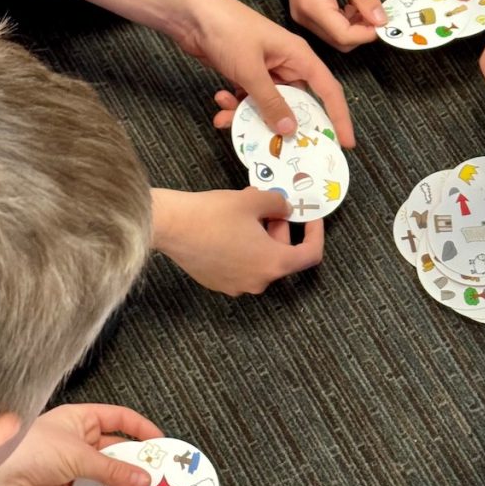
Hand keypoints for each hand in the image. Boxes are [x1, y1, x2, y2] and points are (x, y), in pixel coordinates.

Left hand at [0, 405, 161, 485]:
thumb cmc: (22, 450)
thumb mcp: (77, 454)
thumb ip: (112, 468)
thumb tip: (141, 477)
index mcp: (80, 419)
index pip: (120, 419)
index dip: (141, 429)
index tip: (160, 444)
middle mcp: (76, 442)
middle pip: (116, 452)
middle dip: (135, 464)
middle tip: (156, 474)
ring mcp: (71, 468)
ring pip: (107, 476)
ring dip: (122, 485)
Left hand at [57, 0, 354, 147]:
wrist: (189, 12)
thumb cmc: (226, 30)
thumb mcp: (250, 70)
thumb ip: (271, 101)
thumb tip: (290, 129)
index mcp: (298, 56)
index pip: (328, 90)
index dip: (339, 117)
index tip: (344, 143)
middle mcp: (286, 63)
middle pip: (296, 102)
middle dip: (283, 122)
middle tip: (276, 145)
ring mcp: (265, 68)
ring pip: (268, 104)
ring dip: (250, 116)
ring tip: (228, 120)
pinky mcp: (245, 72)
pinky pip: (249, 98)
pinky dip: (236, 106)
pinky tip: (219, 104)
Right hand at [152, 188, 324, 295]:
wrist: (169, 226)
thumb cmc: (212, 214)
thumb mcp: (255, 200)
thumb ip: (279, 204)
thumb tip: (285, 208)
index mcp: (272, 263)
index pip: (310, 255)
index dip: (315, 233)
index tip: (310, 217)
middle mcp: (257, 281)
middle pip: (283, 256)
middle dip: (281, 229)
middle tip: (271, 207)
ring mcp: (237, 286)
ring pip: (262, 260)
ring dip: (262, 237)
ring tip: (248, 213)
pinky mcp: (219, 283)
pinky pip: (242, 266)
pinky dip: (245, 248)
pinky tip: (230, 227)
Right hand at [283, 0, 386, 51]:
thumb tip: (381, 20)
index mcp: (313, 6)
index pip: (344, 36)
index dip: (367, 33)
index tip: (383, 22)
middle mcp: (304, 17)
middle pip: (339, 41)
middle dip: (361, 33)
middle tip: (376, 15)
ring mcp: (302, 17)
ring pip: (335, 38)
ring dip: (354, 28)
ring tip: (363, 7)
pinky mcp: (305, 14)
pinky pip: (328, 29)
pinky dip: (344, 23)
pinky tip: (351, 6)